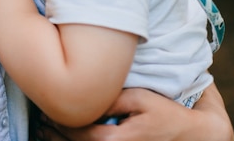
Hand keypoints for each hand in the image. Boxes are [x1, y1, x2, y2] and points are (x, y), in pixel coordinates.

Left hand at [34, 85, 233, 140]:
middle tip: (40, 122)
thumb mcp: (139, 99)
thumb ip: (110, 98)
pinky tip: (64, 140)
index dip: (57, 121)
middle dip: (53, 135)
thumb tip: (86, 96)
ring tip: (45, 132)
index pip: (75, 131)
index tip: (46, 110)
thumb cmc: (166, 115)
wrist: (193, 137)